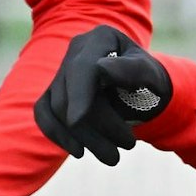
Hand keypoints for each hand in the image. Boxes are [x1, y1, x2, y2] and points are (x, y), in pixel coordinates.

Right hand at [34, 23, 171, 164]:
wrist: (141, 88)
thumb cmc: (149, 80)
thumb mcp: (151, 74)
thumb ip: (132, 69)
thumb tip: (101, 68)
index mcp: (100, 38)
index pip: (84, 68)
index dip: (79, 94)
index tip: (77, 120)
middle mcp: (76, 50)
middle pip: (71, 93)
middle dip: (94, 127)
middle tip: (123, 150)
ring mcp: (63, 70)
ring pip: (58, 108)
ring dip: (83, 137)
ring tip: (112, 157)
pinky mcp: (53, 91)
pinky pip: (44, 113)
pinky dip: (56, 134)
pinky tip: (78, 151)